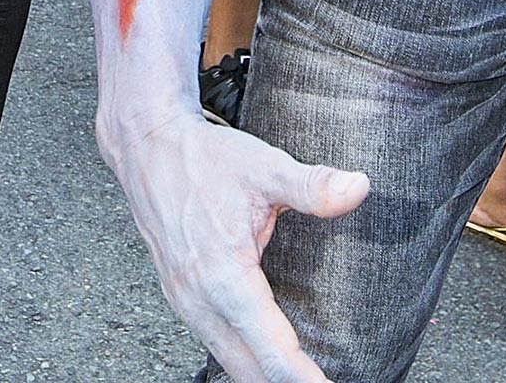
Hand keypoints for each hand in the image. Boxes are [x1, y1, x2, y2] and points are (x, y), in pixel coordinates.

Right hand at [99, 108, 368, 382]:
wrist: (146, 147)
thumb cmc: (204, 158)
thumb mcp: (263, 166)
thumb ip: (312, 185)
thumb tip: (359, 187)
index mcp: (224, 276)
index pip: (272, 351)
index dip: (305, 378)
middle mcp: (199, 298)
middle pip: (249, 370)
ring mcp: (184, 301)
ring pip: (229, 361)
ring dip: (264, 377)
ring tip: (301, 378)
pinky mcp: (179, 296)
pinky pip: (214, 343)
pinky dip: (244, 360)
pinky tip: (265, 358)